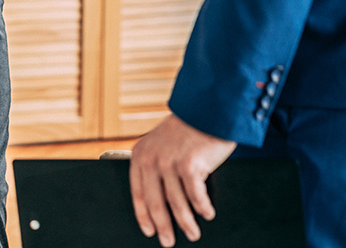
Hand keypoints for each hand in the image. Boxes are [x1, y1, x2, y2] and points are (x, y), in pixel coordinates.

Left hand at [128, 114, 236, 245]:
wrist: (207, 109)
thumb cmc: (187, 129)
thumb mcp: (161, 143)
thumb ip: (157, 164)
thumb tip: (161, 200)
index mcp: (140, 154)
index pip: (138, 193)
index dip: (143, 215)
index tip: (149, 231)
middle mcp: (152, 159)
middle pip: (156, 203)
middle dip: (163, 226)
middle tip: (168, 242)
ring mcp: (170, 163)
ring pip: (177, 204)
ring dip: (186, 223)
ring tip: (193, 234)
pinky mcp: (190, 166)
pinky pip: (196, 197)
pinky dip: (202, 208)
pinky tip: (207, 214)